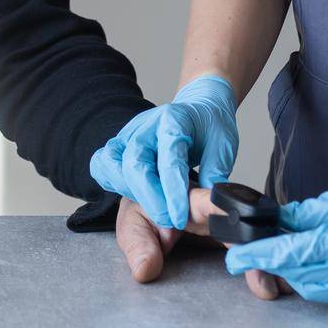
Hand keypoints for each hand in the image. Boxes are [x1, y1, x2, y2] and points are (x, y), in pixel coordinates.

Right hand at [90, 75, 238, 228]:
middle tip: (170, 220)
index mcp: (174, 120)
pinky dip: (112, 181)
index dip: (173, 193)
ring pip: (111, 163)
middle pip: (135, 163)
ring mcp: (129, 133)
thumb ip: (215, 173)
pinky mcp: (120, 143)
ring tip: (153, 206)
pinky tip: (133, 194)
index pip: (169, 160)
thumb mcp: (224, 145)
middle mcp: (147, 125)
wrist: (198, 107)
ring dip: (128, 191)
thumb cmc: (210, 125)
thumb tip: (211, 203)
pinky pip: (102, 163)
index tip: (180, 217)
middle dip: (151, 199)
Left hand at [115, 191, 287, 299]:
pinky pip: (256, 245)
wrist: (153, 202)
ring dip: (270, 257)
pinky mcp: (236, 233)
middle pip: (243, 222)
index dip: (230, 215)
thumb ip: (139, 247)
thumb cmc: (144, 210)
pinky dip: (269, 262)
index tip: (247, 230)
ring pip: (255, 234)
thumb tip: (145, 271)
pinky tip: (283, 281)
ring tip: (284, 285)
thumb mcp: (134, 226)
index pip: (212, 201)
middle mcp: (215, 206)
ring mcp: (229, 220)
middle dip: (258, 249)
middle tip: (268, 280)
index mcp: (189, 197)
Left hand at [223, 174, 327, 302]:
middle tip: (257, 244)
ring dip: (293, 270)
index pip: (290, 254)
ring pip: (310, 287)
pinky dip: (313, 276)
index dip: (257, 256)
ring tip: (287, 246)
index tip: (233, 257)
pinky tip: (311, 257)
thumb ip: (305, 215)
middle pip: (296, 275)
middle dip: (273, 261)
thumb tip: (275, 223)